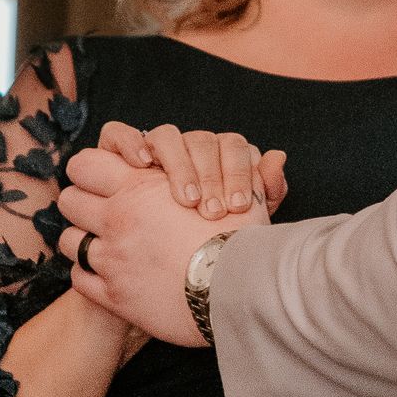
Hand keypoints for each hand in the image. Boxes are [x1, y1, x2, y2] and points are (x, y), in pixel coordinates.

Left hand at [57, 146, 269, 348]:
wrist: (235, 290)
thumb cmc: (239, 237)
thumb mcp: (238, 192)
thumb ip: (240, 172)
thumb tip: (276, 157)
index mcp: (137, 186)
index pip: (85, 164)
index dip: (91, 169)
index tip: (104, 178)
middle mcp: (116, 218)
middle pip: (69, 199)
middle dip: (81, 202)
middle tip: (99, 210)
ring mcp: (111, 258)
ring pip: (70, 239)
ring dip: (84, 239)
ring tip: (105, 244)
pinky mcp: (113, 296)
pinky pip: (80, 279)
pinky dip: (90, 275)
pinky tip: (111, 275)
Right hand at [95, 120, 288, 222]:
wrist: (168, 262)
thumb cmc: (205, 239)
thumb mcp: (239, 224)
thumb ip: (263, 191)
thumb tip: (277, 158)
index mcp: (220, 156)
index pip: (234, 146)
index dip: (238, 172)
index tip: (238, 205)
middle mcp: (189, 146)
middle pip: (203, 141)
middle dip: (210, 175)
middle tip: (213, 211)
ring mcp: (155, 147)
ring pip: (166, 135)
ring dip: (178, 164)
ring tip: (186, 198)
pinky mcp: (119, 152)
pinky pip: (118, 134)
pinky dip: (130, 142)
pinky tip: (142, 164)